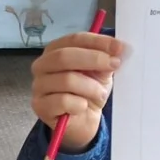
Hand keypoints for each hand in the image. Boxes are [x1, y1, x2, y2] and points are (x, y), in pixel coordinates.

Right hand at [30, 33, 127, 152]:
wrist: (83, 120)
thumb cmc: (88, 92)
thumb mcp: (101, 72)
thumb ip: (107, 58)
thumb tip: (120, 48)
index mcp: (55, 50)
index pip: (74, 39)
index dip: (97, 42)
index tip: (119, 47)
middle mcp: (42, 65)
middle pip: (64, 56)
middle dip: (93, 59)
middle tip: (114, 65)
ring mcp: (38, 86)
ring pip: (66, 80)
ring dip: (90, 87)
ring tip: (100, 94)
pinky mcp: (40, 105)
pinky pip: (63, 101)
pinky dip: (79, 104)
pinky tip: (83, 107)